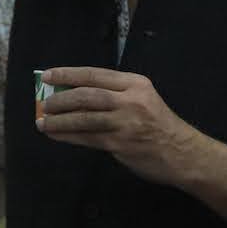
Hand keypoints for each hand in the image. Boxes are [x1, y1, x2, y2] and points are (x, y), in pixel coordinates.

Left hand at [35, 67, 202, 186]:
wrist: (183, 154)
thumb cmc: (160, 126)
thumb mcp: (143, 99)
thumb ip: (115, 96)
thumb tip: (75, 96)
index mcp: (135, 84)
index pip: (95, 74)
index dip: (68, 74)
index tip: (48, 76)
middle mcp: (130, 100)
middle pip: (87, 95)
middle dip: (61, 98)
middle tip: (44, 102)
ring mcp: (124, 123)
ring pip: (84, 117)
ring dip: (60, 120)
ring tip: (43, 121)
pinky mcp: (120, 144)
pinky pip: (87, 138)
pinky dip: (68, 136)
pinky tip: (56, 135)